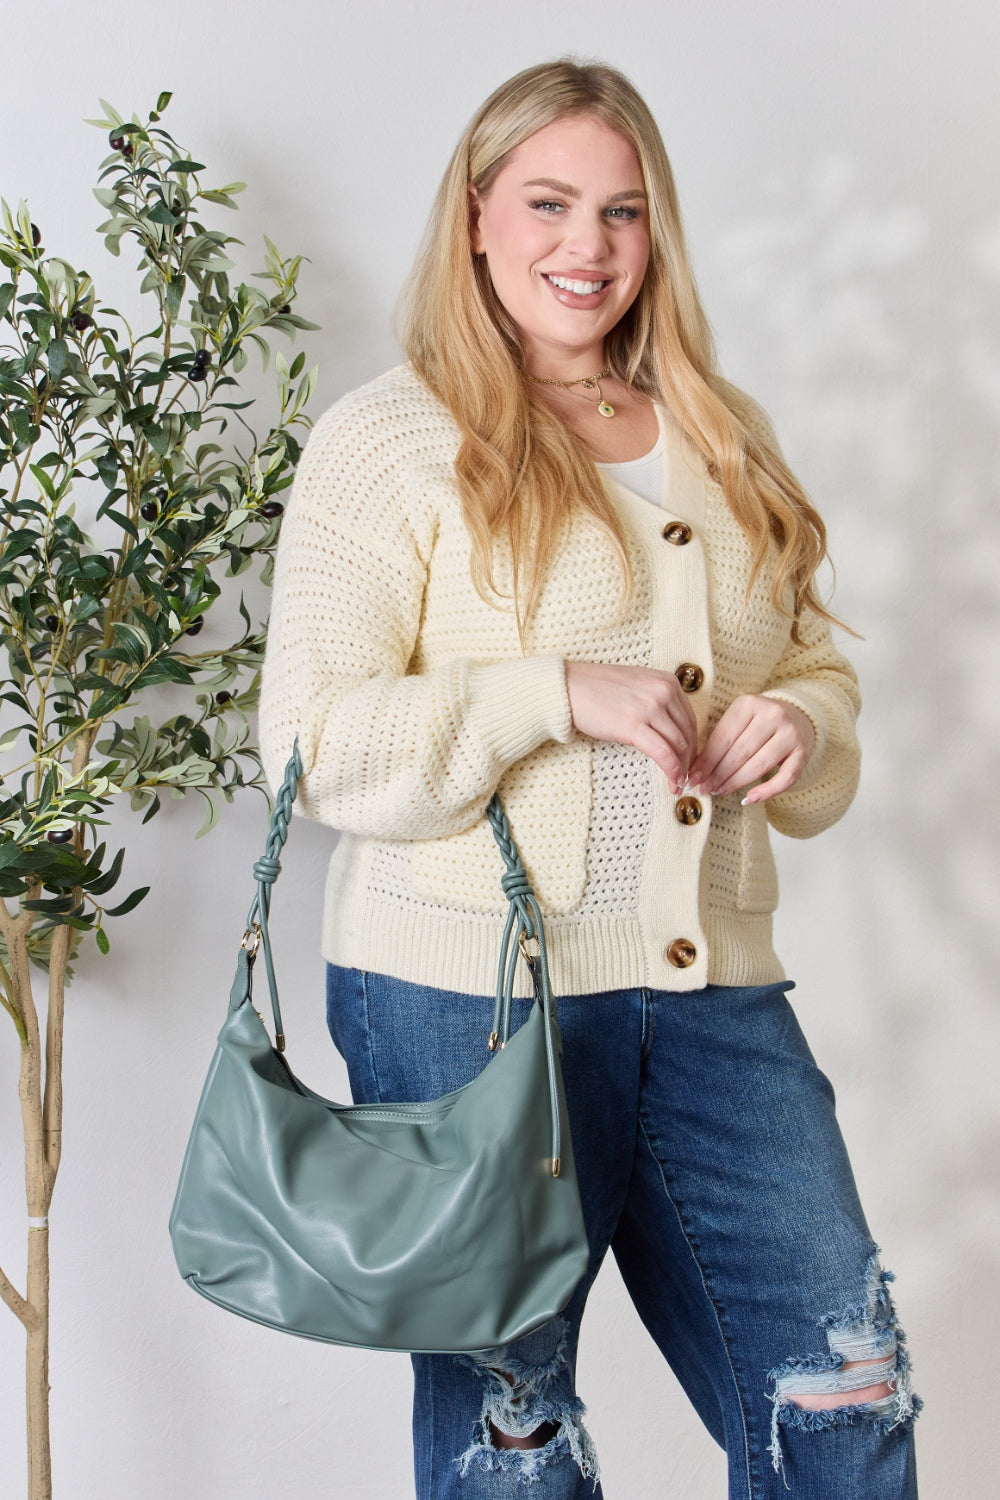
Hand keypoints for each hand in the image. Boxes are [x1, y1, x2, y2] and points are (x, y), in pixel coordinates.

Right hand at [565, 661, 697, 793]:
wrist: (569, 687)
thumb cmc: (597, 688)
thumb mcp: (638, 685)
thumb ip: (657, 700)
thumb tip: (670, 730)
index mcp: (667, 681)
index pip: (690, 719)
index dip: (692, 744)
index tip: (688, 760)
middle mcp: (663, 692)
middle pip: (687, 733)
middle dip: (689, 759)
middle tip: (686, 776)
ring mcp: (650, 708)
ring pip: (679, 745)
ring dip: (681, 769)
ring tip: (678, 784)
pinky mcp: (634, 726)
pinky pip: (663, 753)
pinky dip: (671, 770)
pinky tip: (672, 782)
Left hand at [688, 697, 814, 804]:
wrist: (798, 715)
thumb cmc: (759, 722)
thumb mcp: (739, 721)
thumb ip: (720, 740)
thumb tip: (696, 771)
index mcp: (749, 703)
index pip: (723, 738)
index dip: (705, 761)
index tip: (692, 778)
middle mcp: (772, 715)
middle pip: (739, 753)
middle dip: (717, 774)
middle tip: (703, 788)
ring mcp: (790, 734)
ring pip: (758, 766)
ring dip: (735, 783)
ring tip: (718, 791)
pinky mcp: (803, 752)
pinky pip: (785, 779)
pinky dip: (766, 792)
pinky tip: (749, 799)